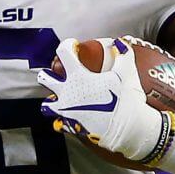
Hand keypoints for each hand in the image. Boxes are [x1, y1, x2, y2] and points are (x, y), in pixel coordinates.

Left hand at [37, 37, 173, 164]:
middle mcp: (67, 94)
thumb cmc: (127, 101)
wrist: (129, 130)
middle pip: (45, 79)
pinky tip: (72, 117)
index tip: (74, 46)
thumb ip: (123, 54)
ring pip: (47, 105)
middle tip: (59, 73)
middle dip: (49, 74)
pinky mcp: (71, 127)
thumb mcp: (127, 73)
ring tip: (62, 99)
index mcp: (78, 77)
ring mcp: (66, 112)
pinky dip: (64, 120)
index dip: (68, 45)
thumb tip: (119, 43)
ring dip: (52, 101)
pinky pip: (59, 124)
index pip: (64, 53)